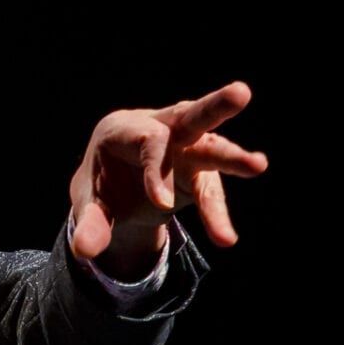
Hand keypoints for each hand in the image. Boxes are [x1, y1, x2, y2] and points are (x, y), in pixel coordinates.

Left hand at [68, 81, 268, 279]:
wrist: (115, 191)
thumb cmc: (102, 188)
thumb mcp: (90, 205)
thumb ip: (90, 224)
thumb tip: (84, 251)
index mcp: (123, 129)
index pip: (150, 140)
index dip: (158, 170)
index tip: (162, 204)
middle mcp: (159, 130)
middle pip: (188, 116)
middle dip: (214, 107)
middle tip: (241, 93)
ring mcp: (184, 148)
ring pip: (211, 146)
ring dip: (234, 156)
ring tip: (259, 164)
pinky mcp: (199, 171)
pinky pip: (209, 192)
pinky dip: (215, 215)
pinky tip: (225, 238)